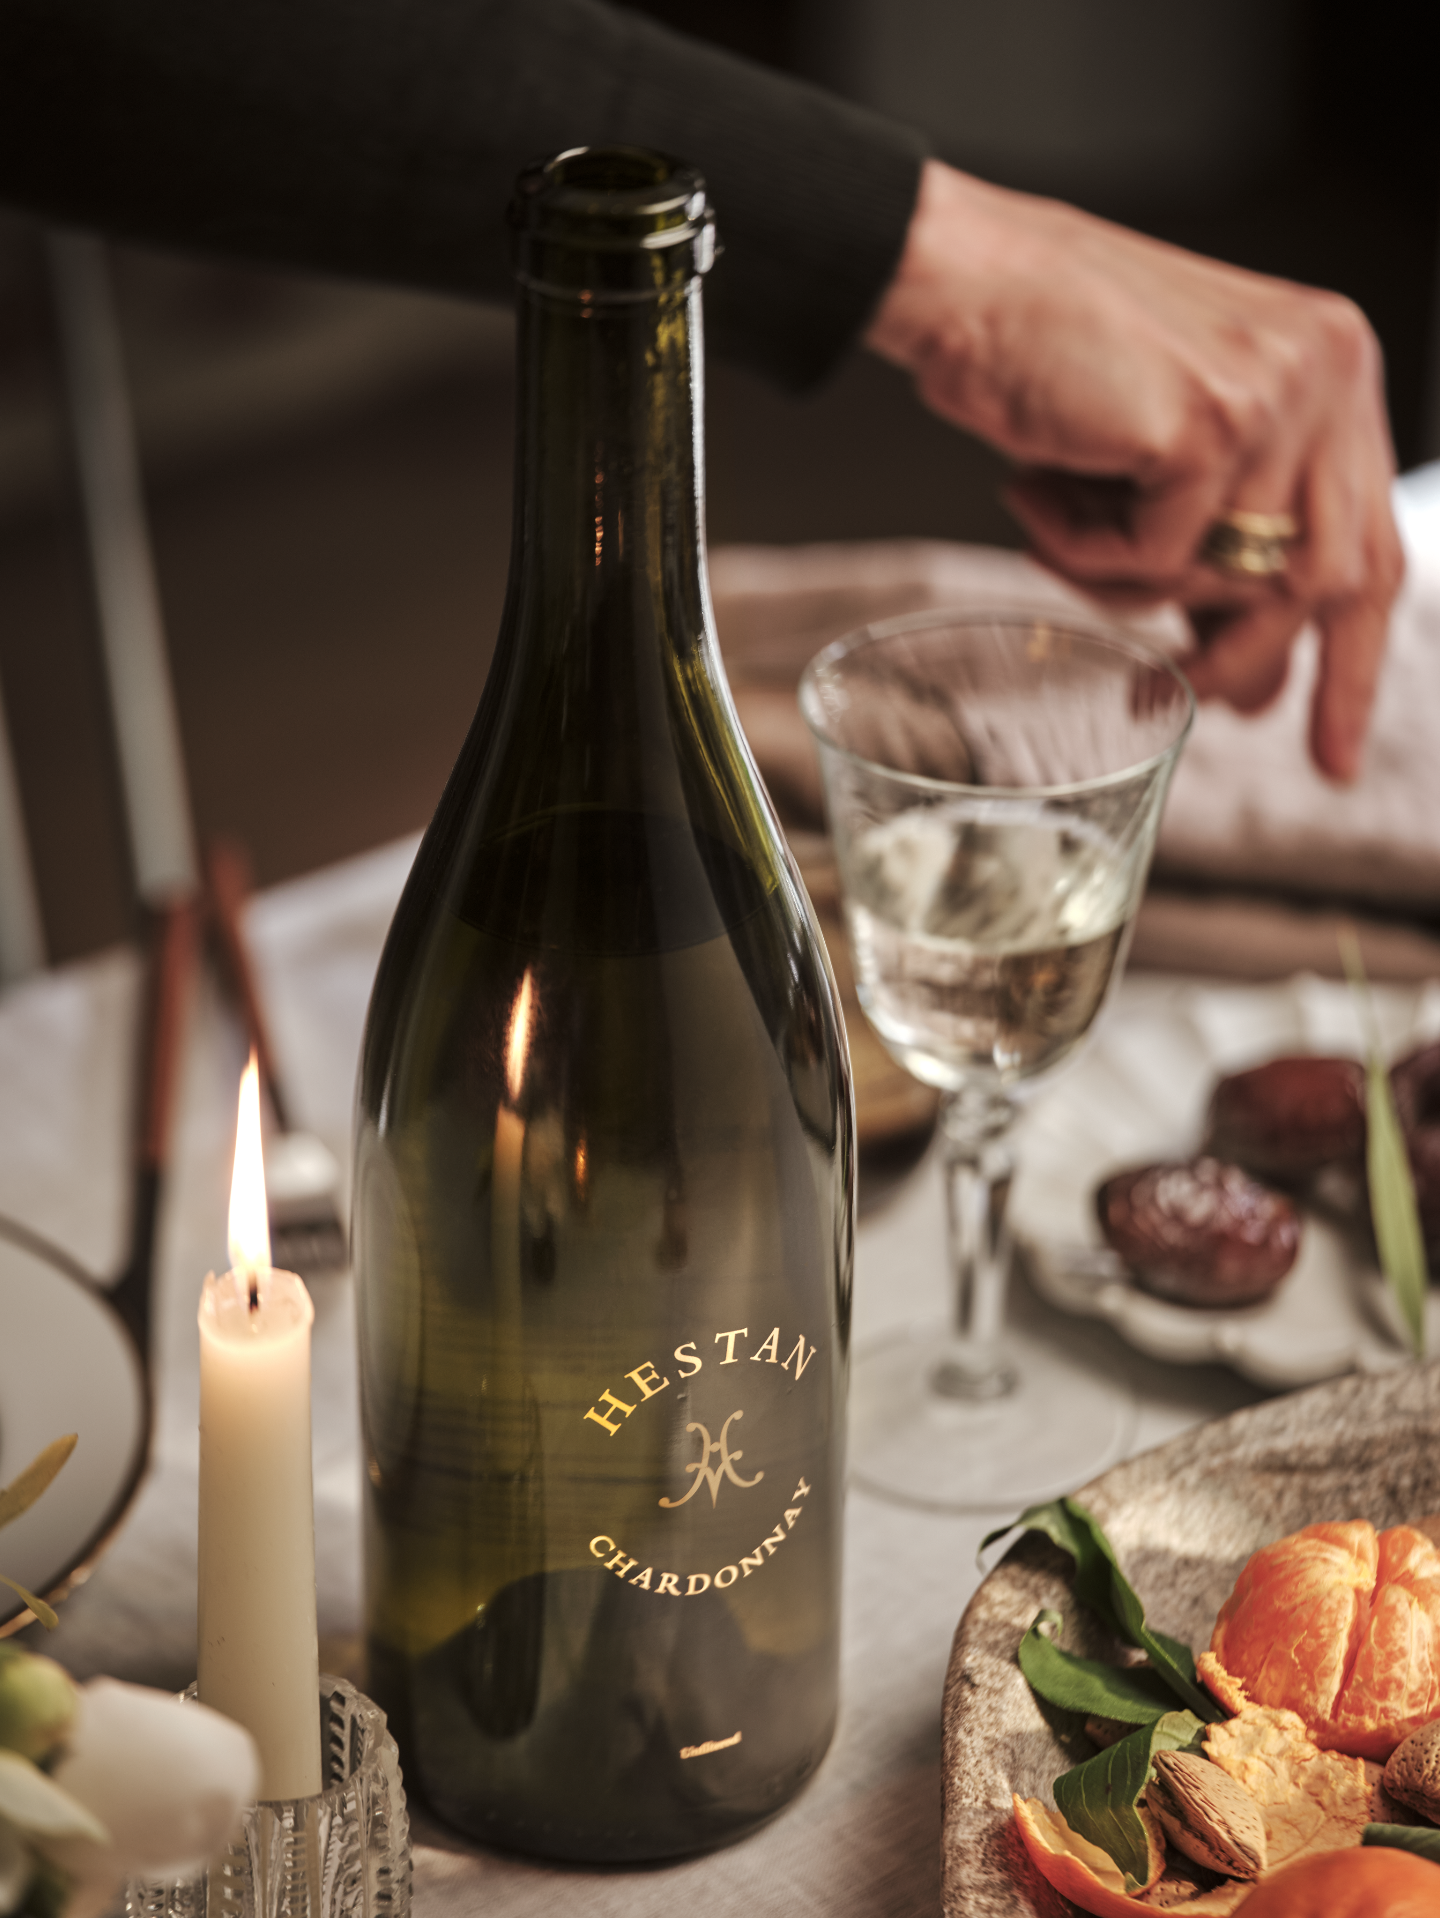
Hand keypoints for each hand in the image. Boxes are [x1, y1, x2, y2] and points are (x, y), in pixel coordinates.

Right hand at [864, 161, 1404, 781]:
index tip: (1328, 750)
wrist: (962, 277)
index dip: (1352, 660)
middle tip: (1174, 698)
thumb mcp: (1166, 450)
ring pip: (1232, 580)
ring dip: (1128, 590)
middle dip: (1249, 662)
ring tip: (1057, 537)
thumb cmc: (1043, 349)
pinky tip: (1036, 492)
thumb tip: (1246, 671)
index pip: (1372, 545)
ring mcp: (1274, 395)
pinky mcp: (1207, 423)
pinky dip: (1080, 552)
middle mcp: (1324, 372)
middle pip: (1328, 578)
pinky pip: (1153, 560)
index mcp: (1329, 371)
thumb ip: (1223, 538)